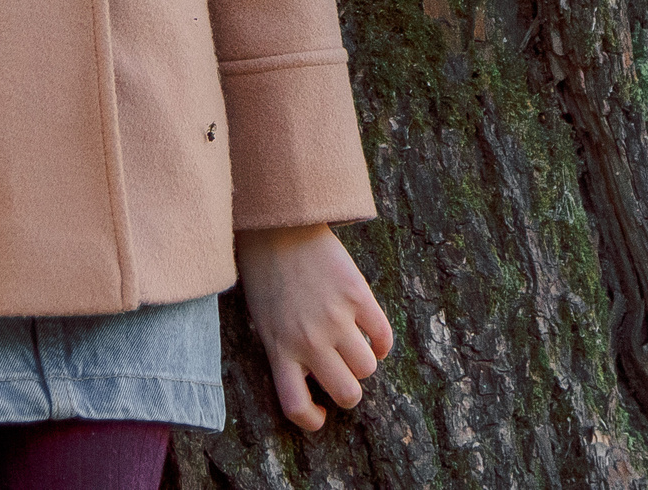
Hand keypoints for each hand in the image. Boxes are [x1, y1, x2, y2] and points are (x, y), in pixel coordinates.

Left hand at [233, 224, 394, 430]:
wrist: (278, 228)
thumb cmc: (265, 277)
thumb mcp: (264, 323)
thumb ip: (287, 354)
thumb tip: (315, 380)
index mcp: (280, 351)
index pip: (297, 407)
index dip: (312, 420)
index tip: (321, 412)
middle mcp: (310, 341)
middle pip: (346, 393)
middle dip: (348, 392)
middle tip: (344, 378)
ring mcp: (336, 319)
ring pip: (368, 368)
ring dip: (364, 364)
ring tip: (355, 350)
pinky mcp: (358, 295)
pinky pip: (383, 335)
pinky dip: (382, 343)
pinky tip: (374, 338)